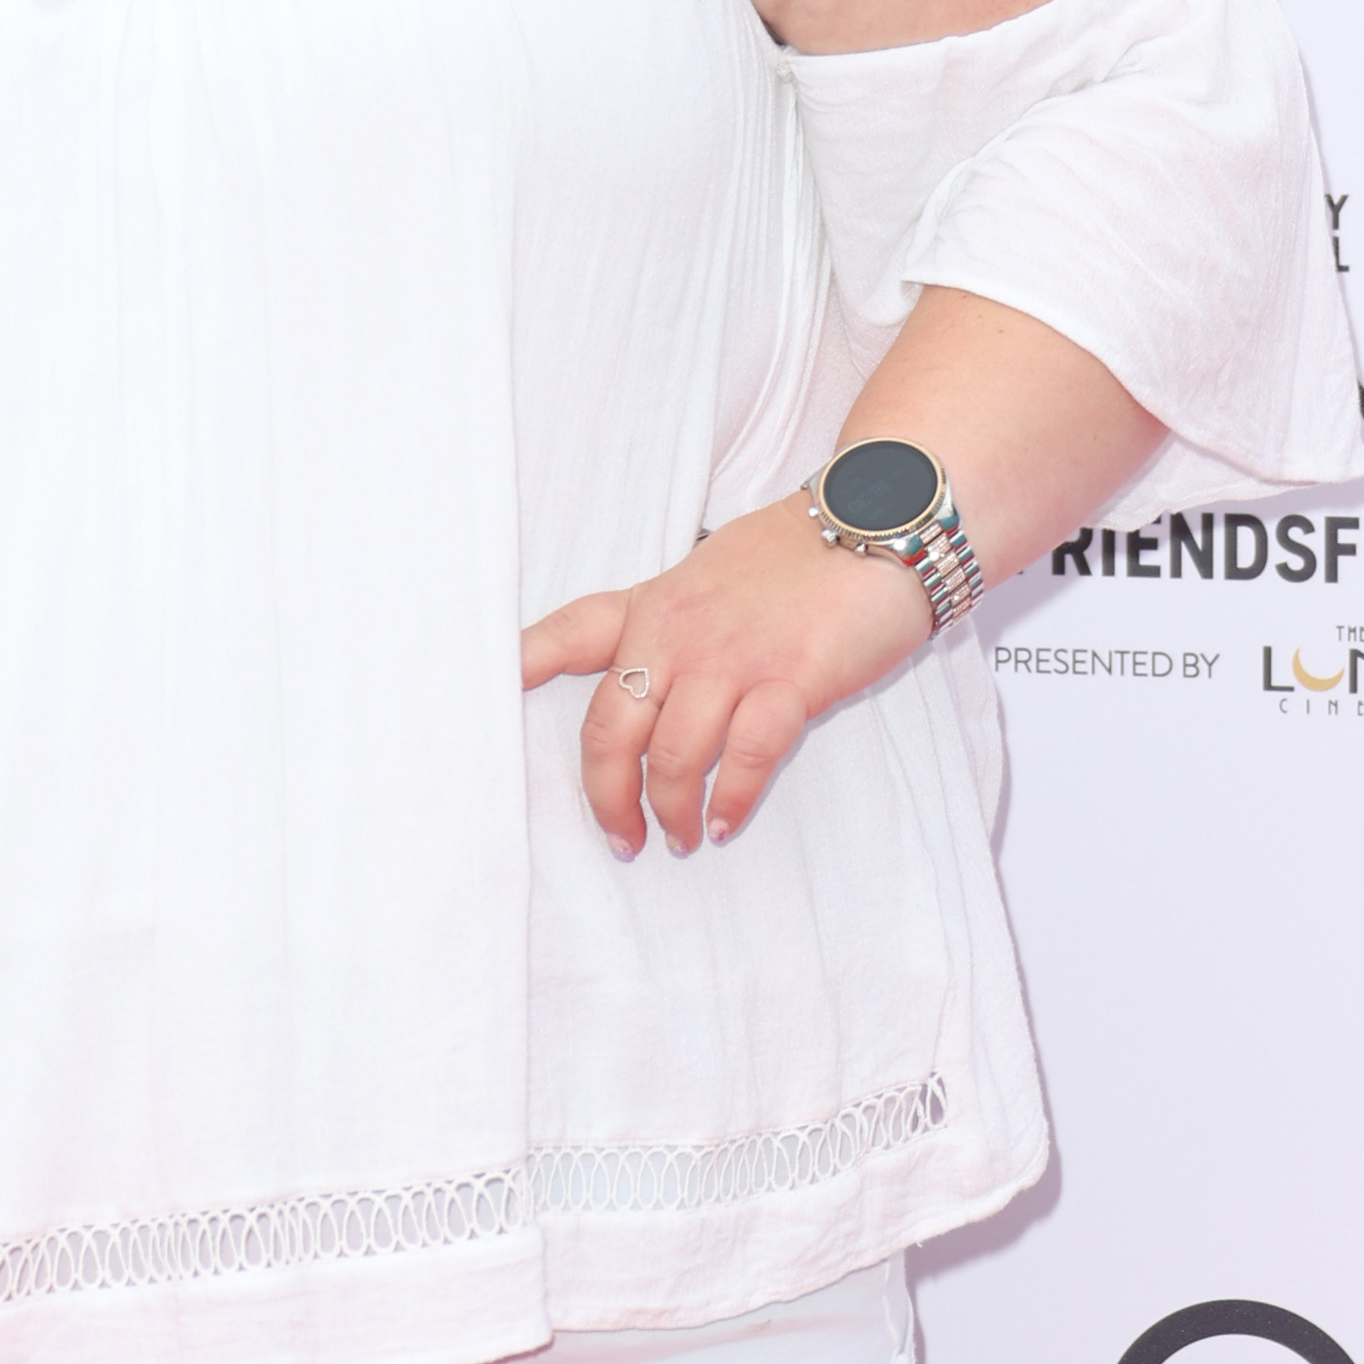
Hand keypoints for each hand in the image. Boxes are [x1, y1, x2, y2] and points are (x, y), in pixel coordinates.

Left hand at [522, 493, 933, 856]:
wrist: (879, 525)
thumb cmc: (795, 556)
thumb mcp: (707, 573)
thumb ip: (665, 621)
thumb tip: (639, 673)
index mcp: (652, 606)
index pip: (569, 635)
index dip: (519, 668)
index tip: (484, 701)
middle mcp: (678, 633)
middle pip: (610, 729)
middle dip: (607, 797)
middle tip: (622, 837)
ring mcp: (732, 658)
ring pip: (671, 756)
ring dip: (670, 812)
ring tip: (681, 837)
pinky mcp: (790, 681)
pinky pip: (745, 757)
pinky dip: (731, 801)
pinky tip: (727, 822)